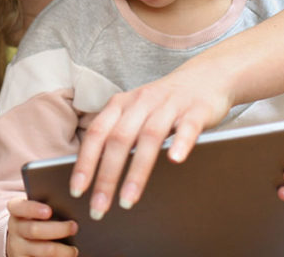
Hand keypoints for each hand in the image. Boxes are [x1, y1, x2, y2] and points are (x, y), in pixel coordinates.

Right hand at [5, 198, 77, 256]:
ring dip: (61, 250)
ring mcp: (17, 247)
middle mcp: (15, 229)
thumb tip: (70, 208)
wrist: (23, 241)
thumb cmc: (37, 220)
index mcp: (16, 211)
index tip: (49, 211)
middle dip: (57, 229)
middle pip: (34, 230)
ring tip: (74, 250)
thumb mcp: (36, 210)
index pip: (20, 207)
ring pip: (42, 250)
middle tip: (73, 227)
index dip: (33, 209)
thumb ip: (48, 206)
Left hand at [69, 70, 231, 219]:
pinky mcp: (197, 110)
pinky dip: (181, 143)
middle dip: (106, 177)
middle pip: (119, 140)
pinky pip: (187, 127)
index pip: (96, 134)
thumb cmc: (164, 103)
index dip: (85, 163)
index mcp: (121, 104)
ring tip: (128, 200)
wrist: (207, 75)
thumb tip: (95, 175)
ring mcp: (169, 105)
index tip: (76, 191)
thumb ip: (118, 135)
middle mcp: (141, 102)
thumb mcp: (135, 113)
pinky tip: (176, 161)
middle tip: (99, 208)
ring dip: (137, 171)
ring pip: (150, 137)